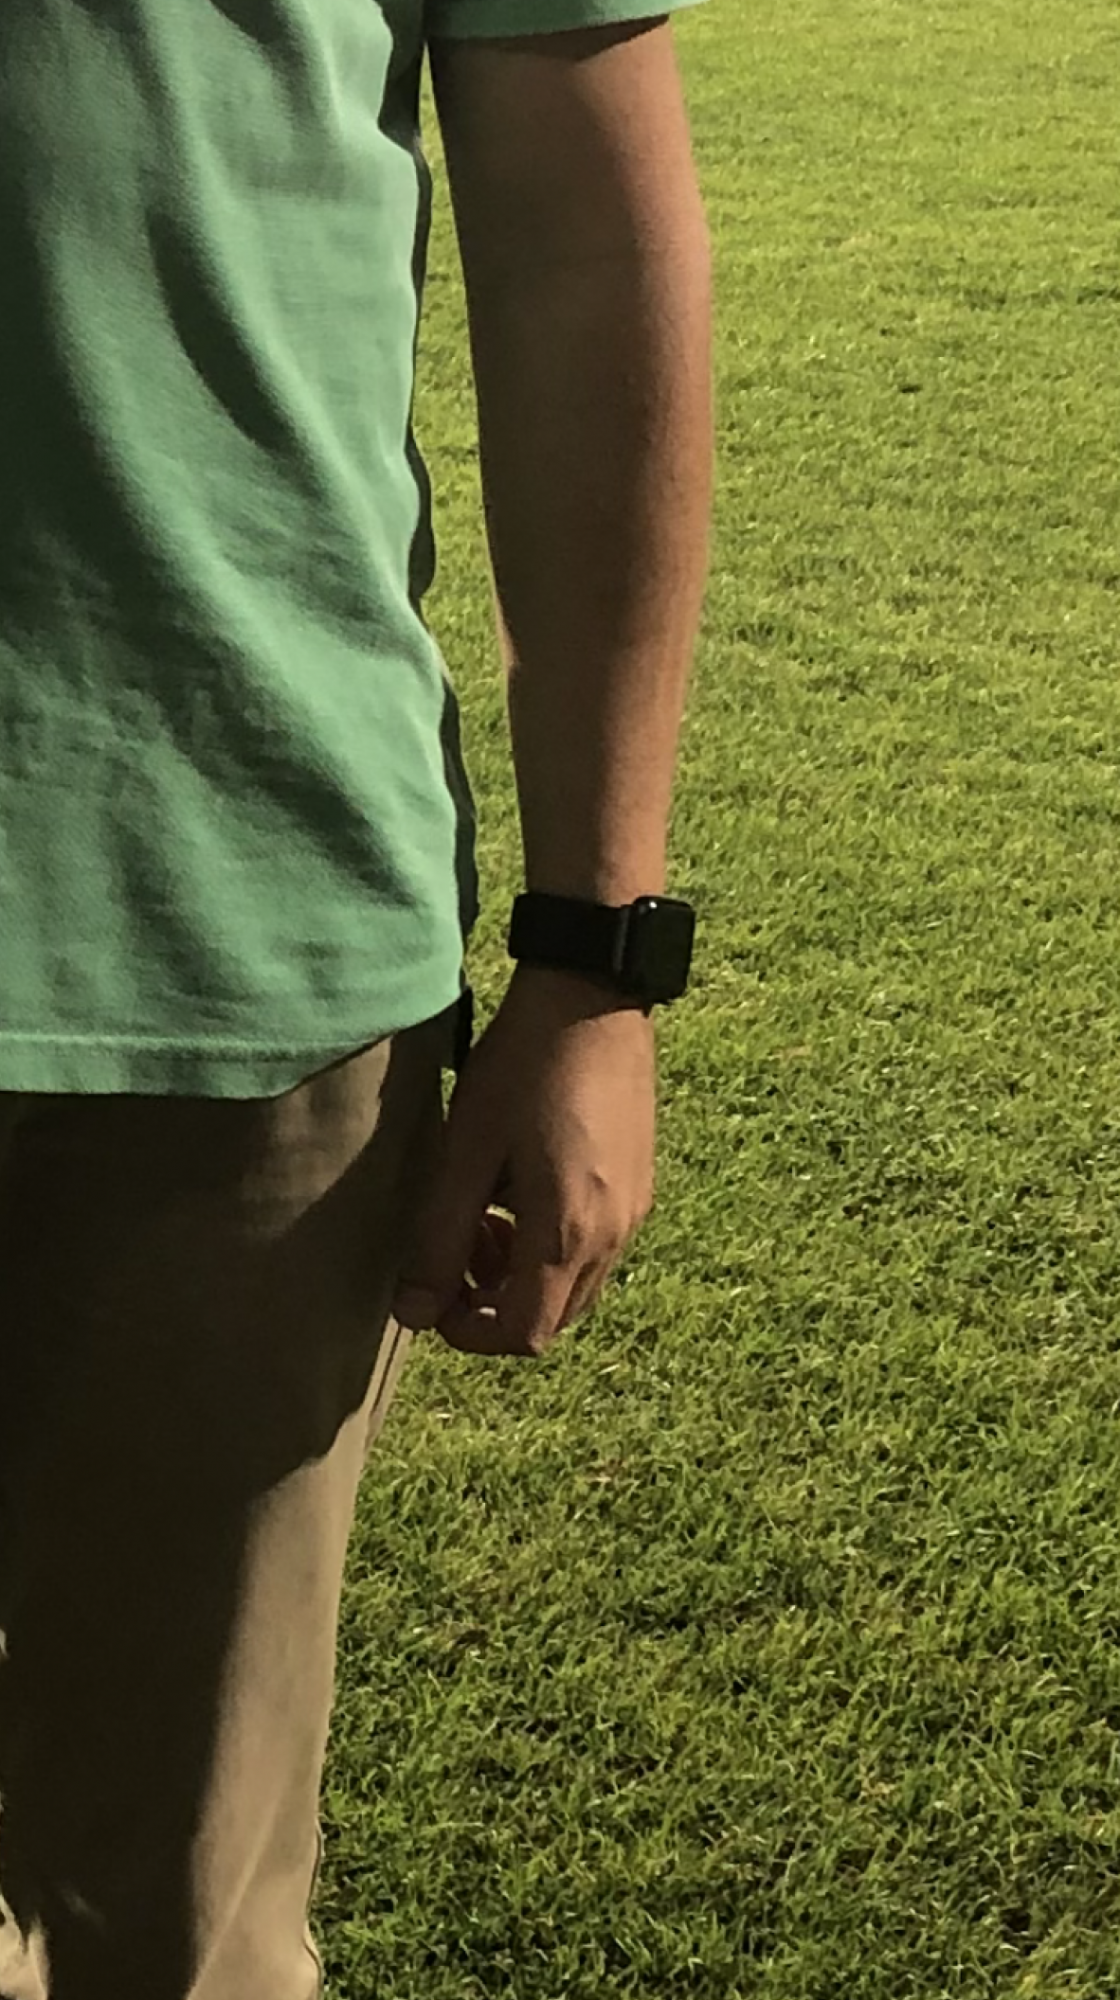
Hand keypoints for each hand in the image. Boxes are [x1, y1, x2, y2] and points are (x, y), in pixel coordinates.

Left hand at [390, 966, 656, 1355]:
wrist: (591, 996)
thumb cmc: (522, 1068)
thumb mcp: (465, 1154)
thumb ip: (437, 1241)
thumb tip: (413, 1313)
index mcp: (569, 1234)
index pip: (524, 1334)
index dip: (470, 1332)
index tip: (432, 1295)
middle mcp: (615, 1236)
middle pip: (553, 1318)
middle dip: (494, 1303)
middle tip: (453, 1246)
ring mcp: (635, 1211)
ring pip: (575, 1284)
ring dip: (522, 1274)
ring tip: (483, 1214)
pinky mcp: (640, 1184)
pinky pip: (596, 1247)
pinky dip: (553, 1245)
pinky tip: (522, 1188)